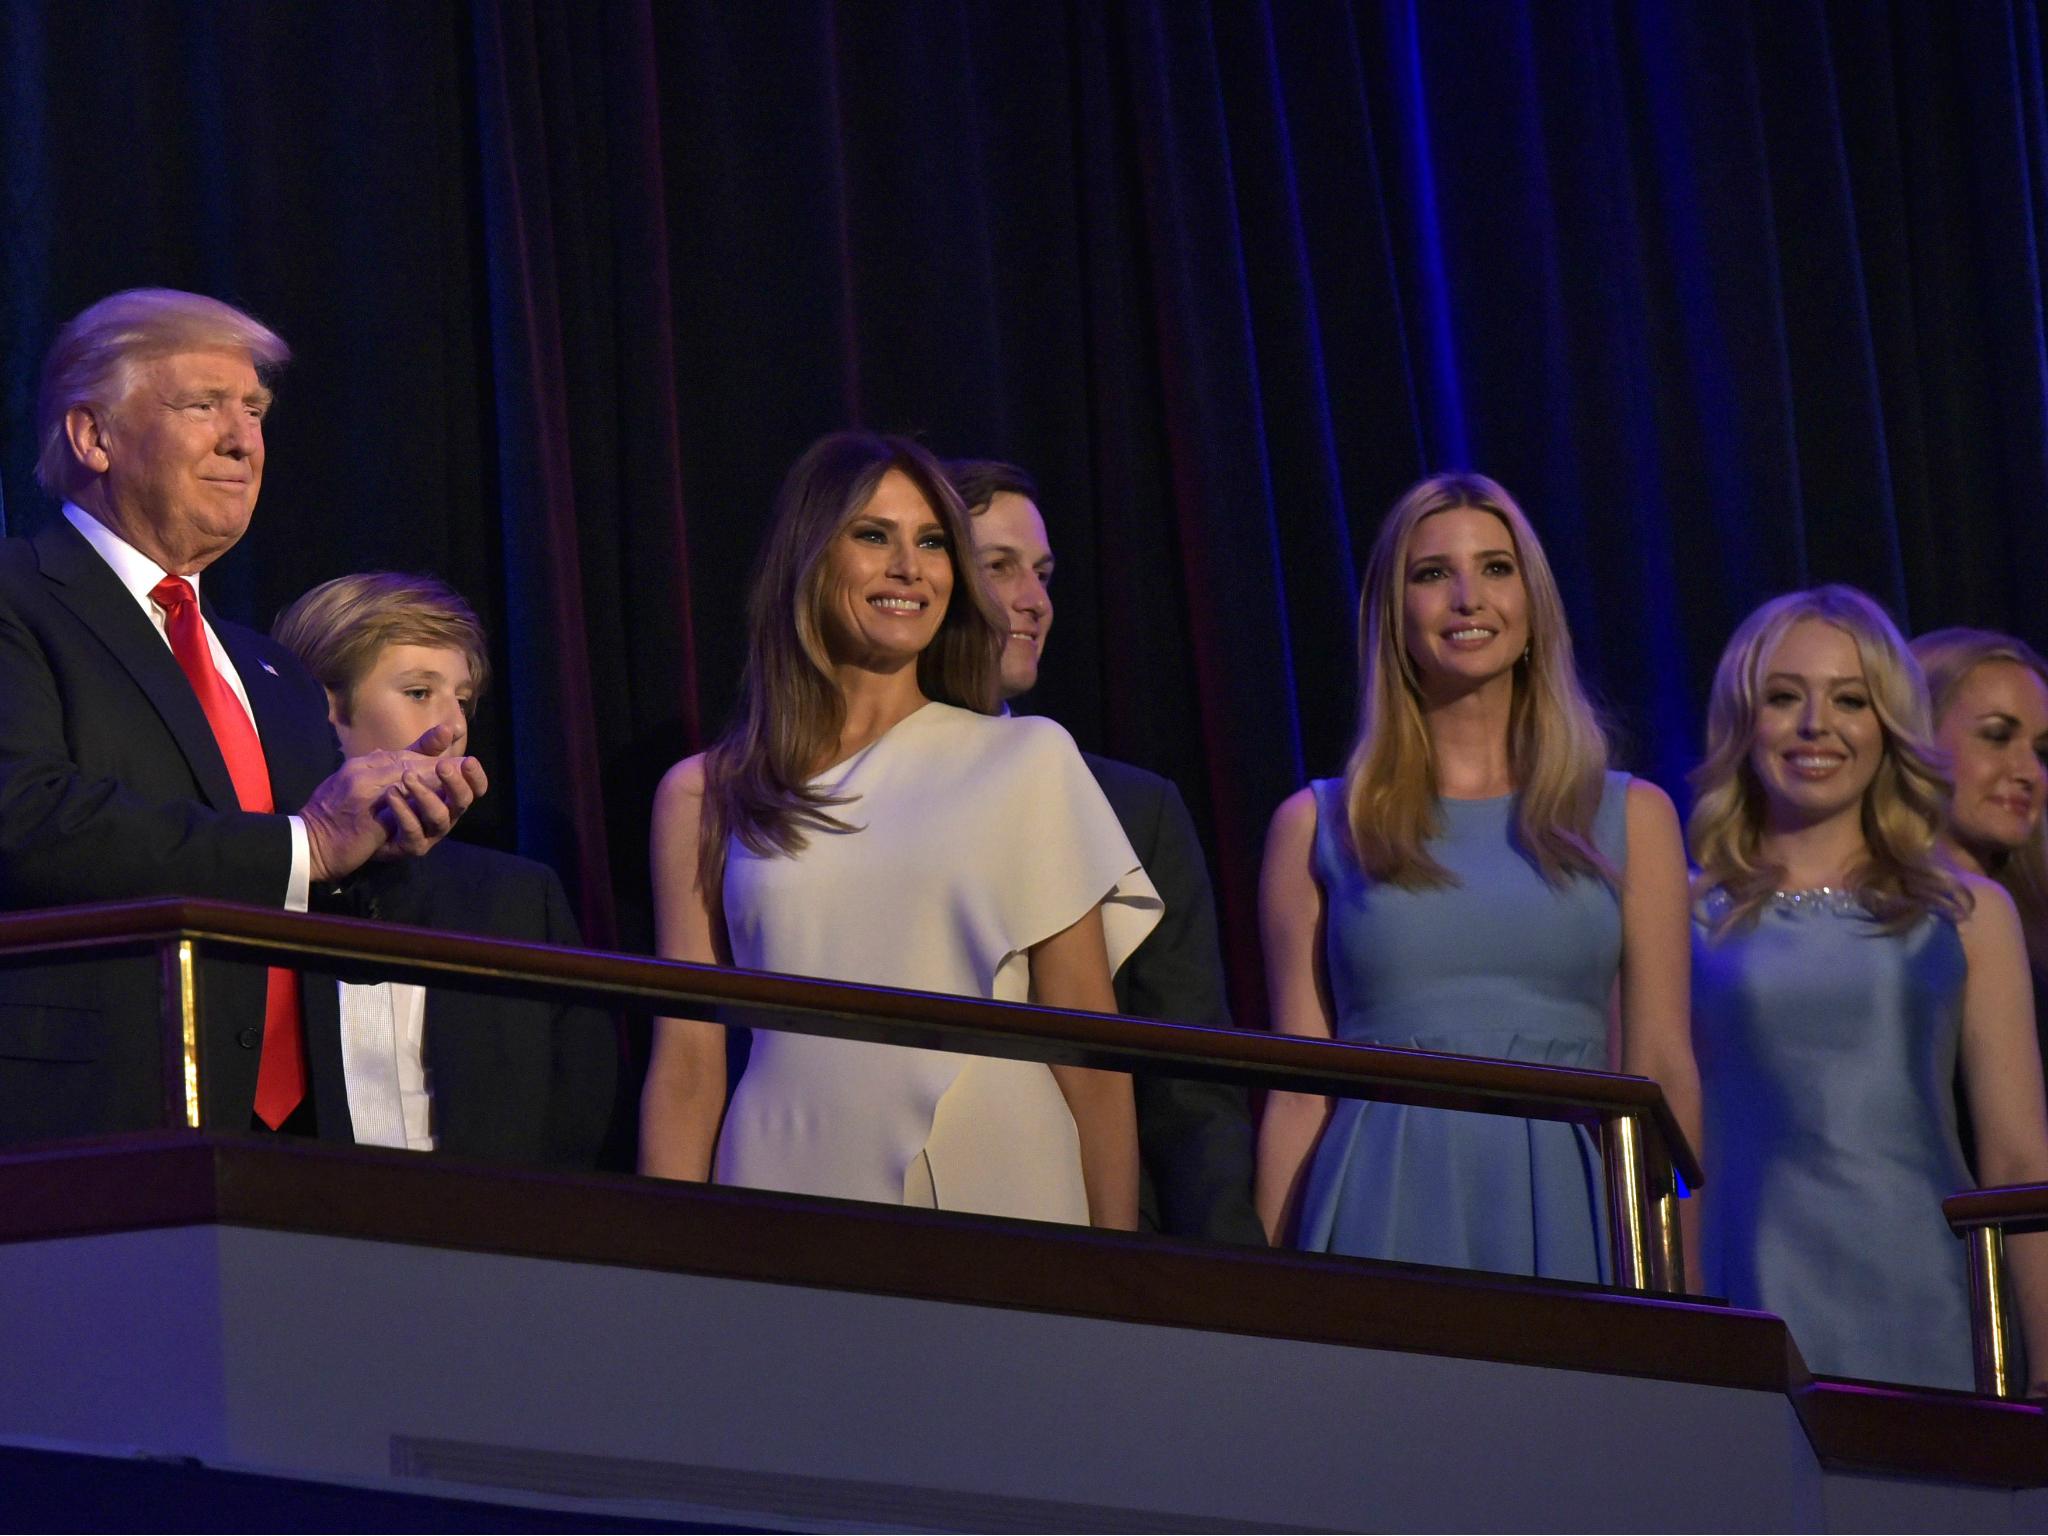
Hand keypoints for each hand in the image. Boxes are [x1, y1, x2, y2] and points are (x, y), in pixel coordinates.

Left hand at [301, 725, 488, 880]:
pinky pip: (414, 833)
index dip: (475, 776)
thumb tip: (451, 728)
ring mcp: (423, 834)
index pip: (470, 787)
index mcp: (440, 796)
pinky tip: (391, 796)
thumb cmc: (367, 797)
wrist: (329, 832)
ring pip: (441, 818)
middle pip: (462, 802)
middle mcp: (438, 816)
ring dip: (427, 795)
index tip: (469, 760)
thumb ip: (423, 750)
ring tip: (406, 778)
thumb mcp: (394, 766)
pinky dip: (405, 813)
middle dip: (455, 783)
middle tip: (442, 766)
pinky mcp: (403, 848)